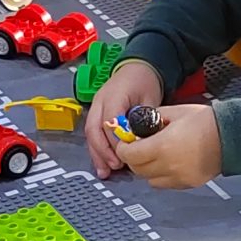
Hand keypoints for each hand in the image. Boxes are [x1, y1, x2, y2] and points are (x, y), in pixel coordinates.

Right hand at [82, 56, 163, 175]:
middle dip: (103, 150)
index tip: (125, 153)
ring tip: (105, 171)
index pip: (110, 120)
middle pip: (94, 129)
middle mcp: (100, 101)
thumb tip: (143, 140)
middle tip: (115, 165)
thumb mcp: (150, 98)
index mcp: (114, 94)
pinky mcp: (96, 114)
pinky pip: (93, 134)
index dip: (116, 139)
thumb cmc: (144, 81)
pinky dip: (97, 150)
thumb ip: (145, 118)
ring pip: (90, 134)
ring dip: (97, 154)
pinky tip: (102, 164)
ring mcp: (96, 107)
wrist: (137, 68)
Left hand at [115, 101, 221, 188]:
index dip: (124, 148)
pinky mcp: (187, 184)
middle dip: (134, 158)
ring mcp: (178, 178)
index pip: (129, 155)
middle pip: (137, 170)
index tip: (126, 142)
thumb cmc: (207, 122)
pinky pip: (165, 184)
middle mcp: (168, 166)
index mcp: (162, 146)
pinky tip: (169, 162)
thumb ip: (152, 119)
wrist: (232, 136)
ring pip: (149, 179)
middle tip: (138, 147)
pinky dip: (161, 175)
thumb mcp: (174, 112)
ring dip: (147, 168)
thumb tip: (137, 125)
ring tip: (155, 155)